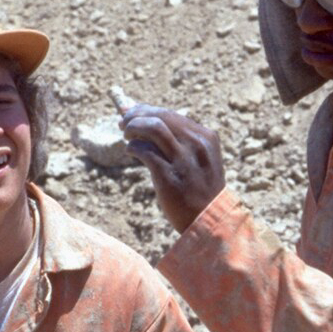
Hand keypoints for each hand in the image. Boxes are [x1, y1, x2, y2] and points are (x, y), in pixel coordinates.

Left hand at [119, 104, 224, 232]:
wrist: (208, 220)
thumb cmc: (198, 190)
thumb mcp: (199, 160)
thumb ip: (180, 142)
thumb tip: (149, 122)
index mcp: (206, 138)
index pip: (172, 114)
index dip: (148, 110)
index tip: (134, 113)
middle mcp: (196, 145)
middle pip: (161, 117)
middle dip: (137, 116)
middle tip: (123, 122)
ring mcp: (183, 160)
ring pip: (153, 127)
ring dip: (134, 127)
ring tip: (126, 134)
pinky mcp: (169, 176)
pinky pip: (145, 151)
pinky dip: (133, 147)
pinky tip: (130, 151)